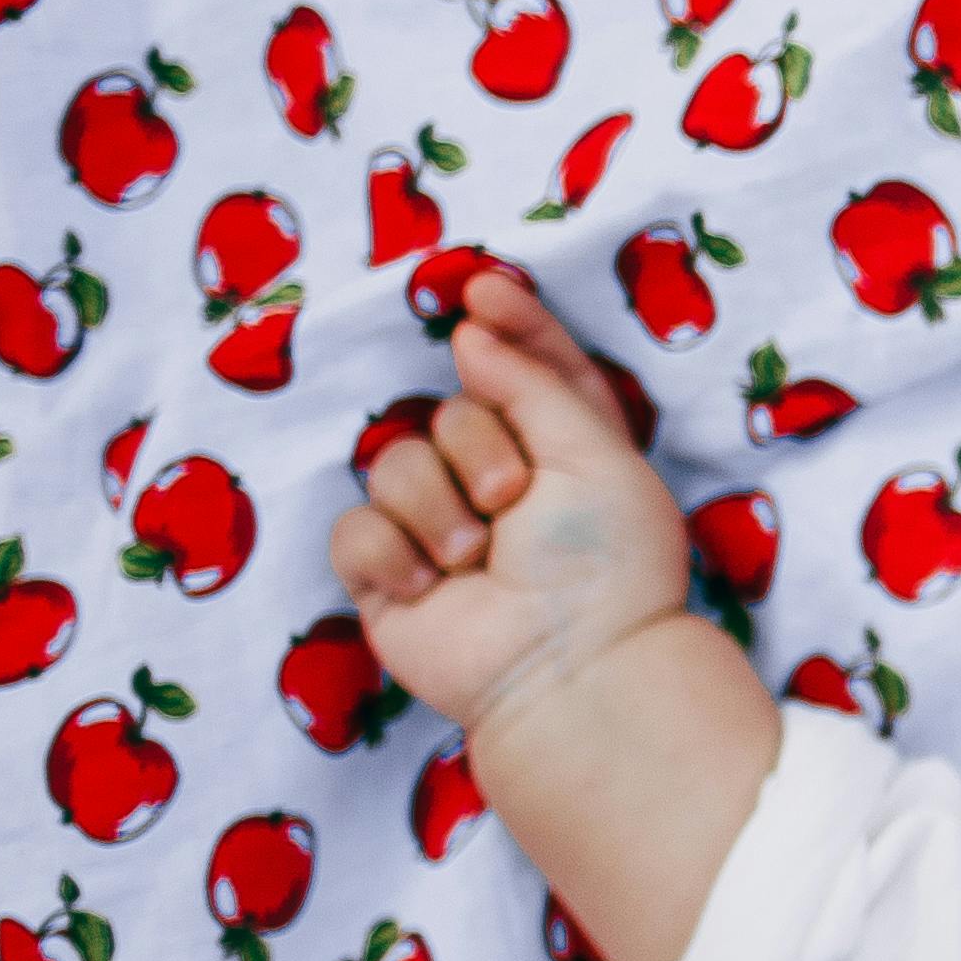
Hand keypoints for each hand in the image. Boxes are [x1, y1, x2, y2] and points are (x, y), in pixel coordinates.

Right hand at [324, 264, 687, 738]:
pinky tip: (434, 591)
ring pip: (394, 461)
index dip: (510, 327)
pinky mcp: (388, 578)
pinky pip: (354, 528)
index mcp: (567, 453)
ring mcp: (439, 531)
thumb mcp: (595, 452)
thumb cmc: (606, 565)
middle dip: (478, 448)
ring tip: (477, 560)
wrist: (569, 670)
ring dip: (436, 508)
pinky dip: (392, 555)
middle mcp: (501, 486)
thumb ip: (532, 381)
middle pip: (451, 410)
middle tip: (514, 504)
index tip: (480, 289)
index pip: (531, 370)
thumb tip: (471, 332)